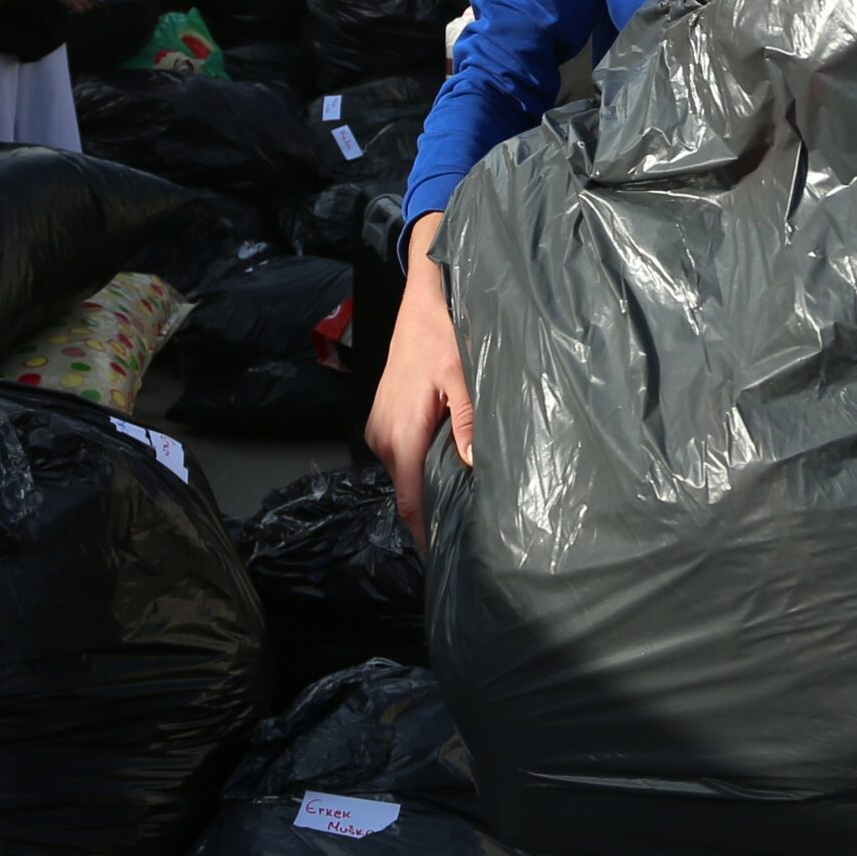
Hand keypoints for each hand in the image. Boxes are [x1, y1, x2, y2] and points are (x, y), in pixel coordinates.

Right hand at [364, 213, 470, 550]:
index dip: (429, 537)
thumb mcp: (463, 375)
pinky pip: (405, 457)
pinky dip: (425, 470)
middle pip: (409, 495)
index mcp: (401, 434)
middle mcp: (382, 437)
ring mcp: (380, 427)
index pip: (412, 504)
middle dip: (436, 519)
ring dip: (432, 493)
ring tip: (469, 512)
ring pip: (407, 476)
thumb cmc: (444, 330)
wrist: (423, 292)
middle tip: (476, 540)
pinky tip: (453, 472)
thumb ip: (468, 422)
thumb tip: (473, 468)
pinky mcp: (386, 417)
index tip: (453, 562)